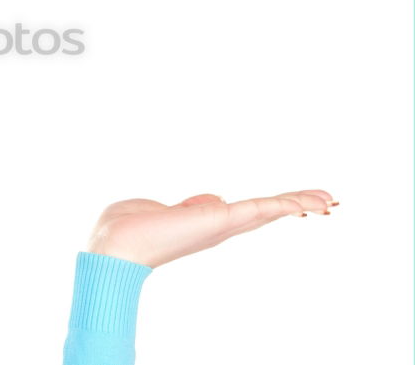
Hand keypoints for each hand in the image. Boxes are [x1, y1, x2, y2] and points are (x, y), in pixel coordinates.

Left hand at [86, 189, 337, 268]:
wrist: (114, 245)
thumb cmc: (128, 228)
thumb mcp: (162, 209)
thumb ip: (191, 205)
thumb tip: (213, 201)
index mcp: (205, 224)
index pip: (246, 214)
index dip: (273, 208)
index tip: (297, 204)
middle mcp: (218, 228)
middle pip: (266, 214)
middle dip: (297, 207)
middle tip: (329, 202)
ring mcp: (220, 226)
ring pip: (268, 210)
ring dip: (300, 203)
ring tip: (329, 200)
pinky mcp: (219, 220)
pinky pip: (258, 208)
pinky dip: (283, 203)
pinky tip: (305, 202)